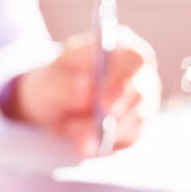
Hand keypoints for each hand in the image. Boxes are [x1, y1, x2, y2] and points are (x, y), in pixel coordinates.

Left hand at [8, 26, 160, 154]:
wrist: (52, 104)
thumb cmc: (53, 83)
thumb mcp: (47, 82)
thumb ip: (64, 85)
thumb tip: (87, 90)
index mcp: (120, 47)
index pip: (134, 60)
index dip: (123, 82)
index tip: (105, 104)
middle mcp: (139, 72)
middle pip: (142, 93)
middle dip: (118, 115)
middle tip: (95, 129)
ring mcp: (142, 100)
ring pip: (137, 121)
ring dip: (105, 132)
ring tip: (72, 130)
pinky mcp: (137, 125)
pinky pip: (129, 140)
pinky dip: (107, 144)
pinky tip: (85, 141)